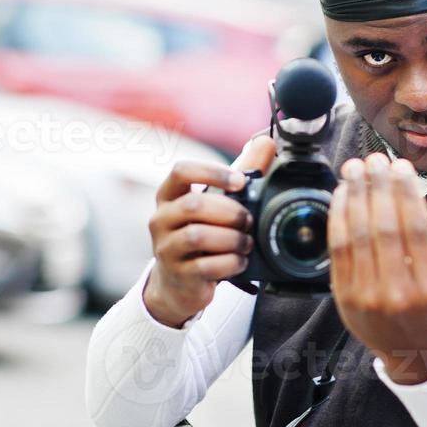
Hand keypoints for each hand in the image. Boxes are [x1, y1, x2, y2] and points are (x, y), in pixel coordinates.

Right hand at [142, 136, 277, 327]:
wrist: (178, 283)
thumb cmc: (199, 235)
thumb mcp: (215, 203)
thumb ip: (240, 173)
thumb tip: (266, 143)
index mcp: (169, 196)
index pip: (181, 171)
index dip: (213, 173)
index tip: (240, 182)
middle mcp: (161, 219)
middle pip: (194, 205)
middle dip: (229, 212)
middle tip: (248, 220)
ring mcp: (166, 248)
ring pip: (198, 236)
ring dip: (232, 239)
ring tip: (246, 243)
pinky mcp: (178, 274)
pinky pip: (206, 266)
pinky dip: (230, 263)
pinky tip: (240, 262)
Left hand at [328, 153, 426, 384]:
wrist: (412, 355)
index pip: (416, 231)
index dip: (407, 193)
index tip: (401, 166)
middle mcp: (397, 295)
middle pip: (384, 229)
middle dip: (379, 188)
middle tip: (375, 159)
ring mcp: (367, 297)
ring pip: (357, 237)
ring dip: (354, 197)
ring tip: (355, 168)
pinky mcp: (344, 296)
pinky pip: (339, 250)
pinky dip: (338, 218)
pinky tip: (342, 194)